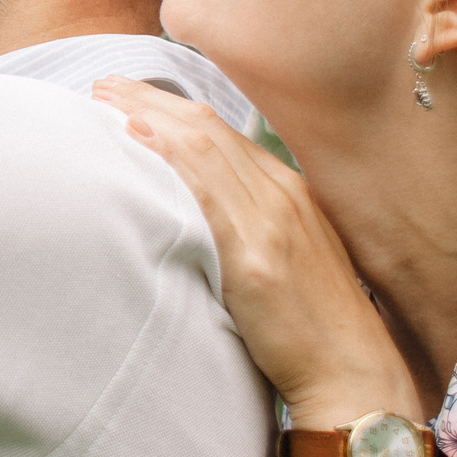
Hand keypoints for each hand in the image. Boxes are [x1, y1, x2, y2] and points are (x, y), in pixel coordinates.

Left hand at [90, 77, 417, 426]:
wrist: (353, 373)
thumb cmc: (315, 325)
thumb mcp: (291, 256)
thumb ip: (253, 223)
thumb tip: (201, 210)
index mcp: (291, 192)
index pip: (223, 133)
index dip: (172, 108)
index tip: (128, 94)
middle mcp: (283, 196)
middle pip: (207, 130)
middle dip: (150, 100)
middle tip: (102, 83)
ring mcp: (272, 223)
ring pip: (201, 150)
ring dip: (147, 117)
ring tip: (104, 99)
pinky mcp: (257, 258)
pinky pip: (206, 194)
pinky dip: (169, 160)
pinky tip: (136, 140)